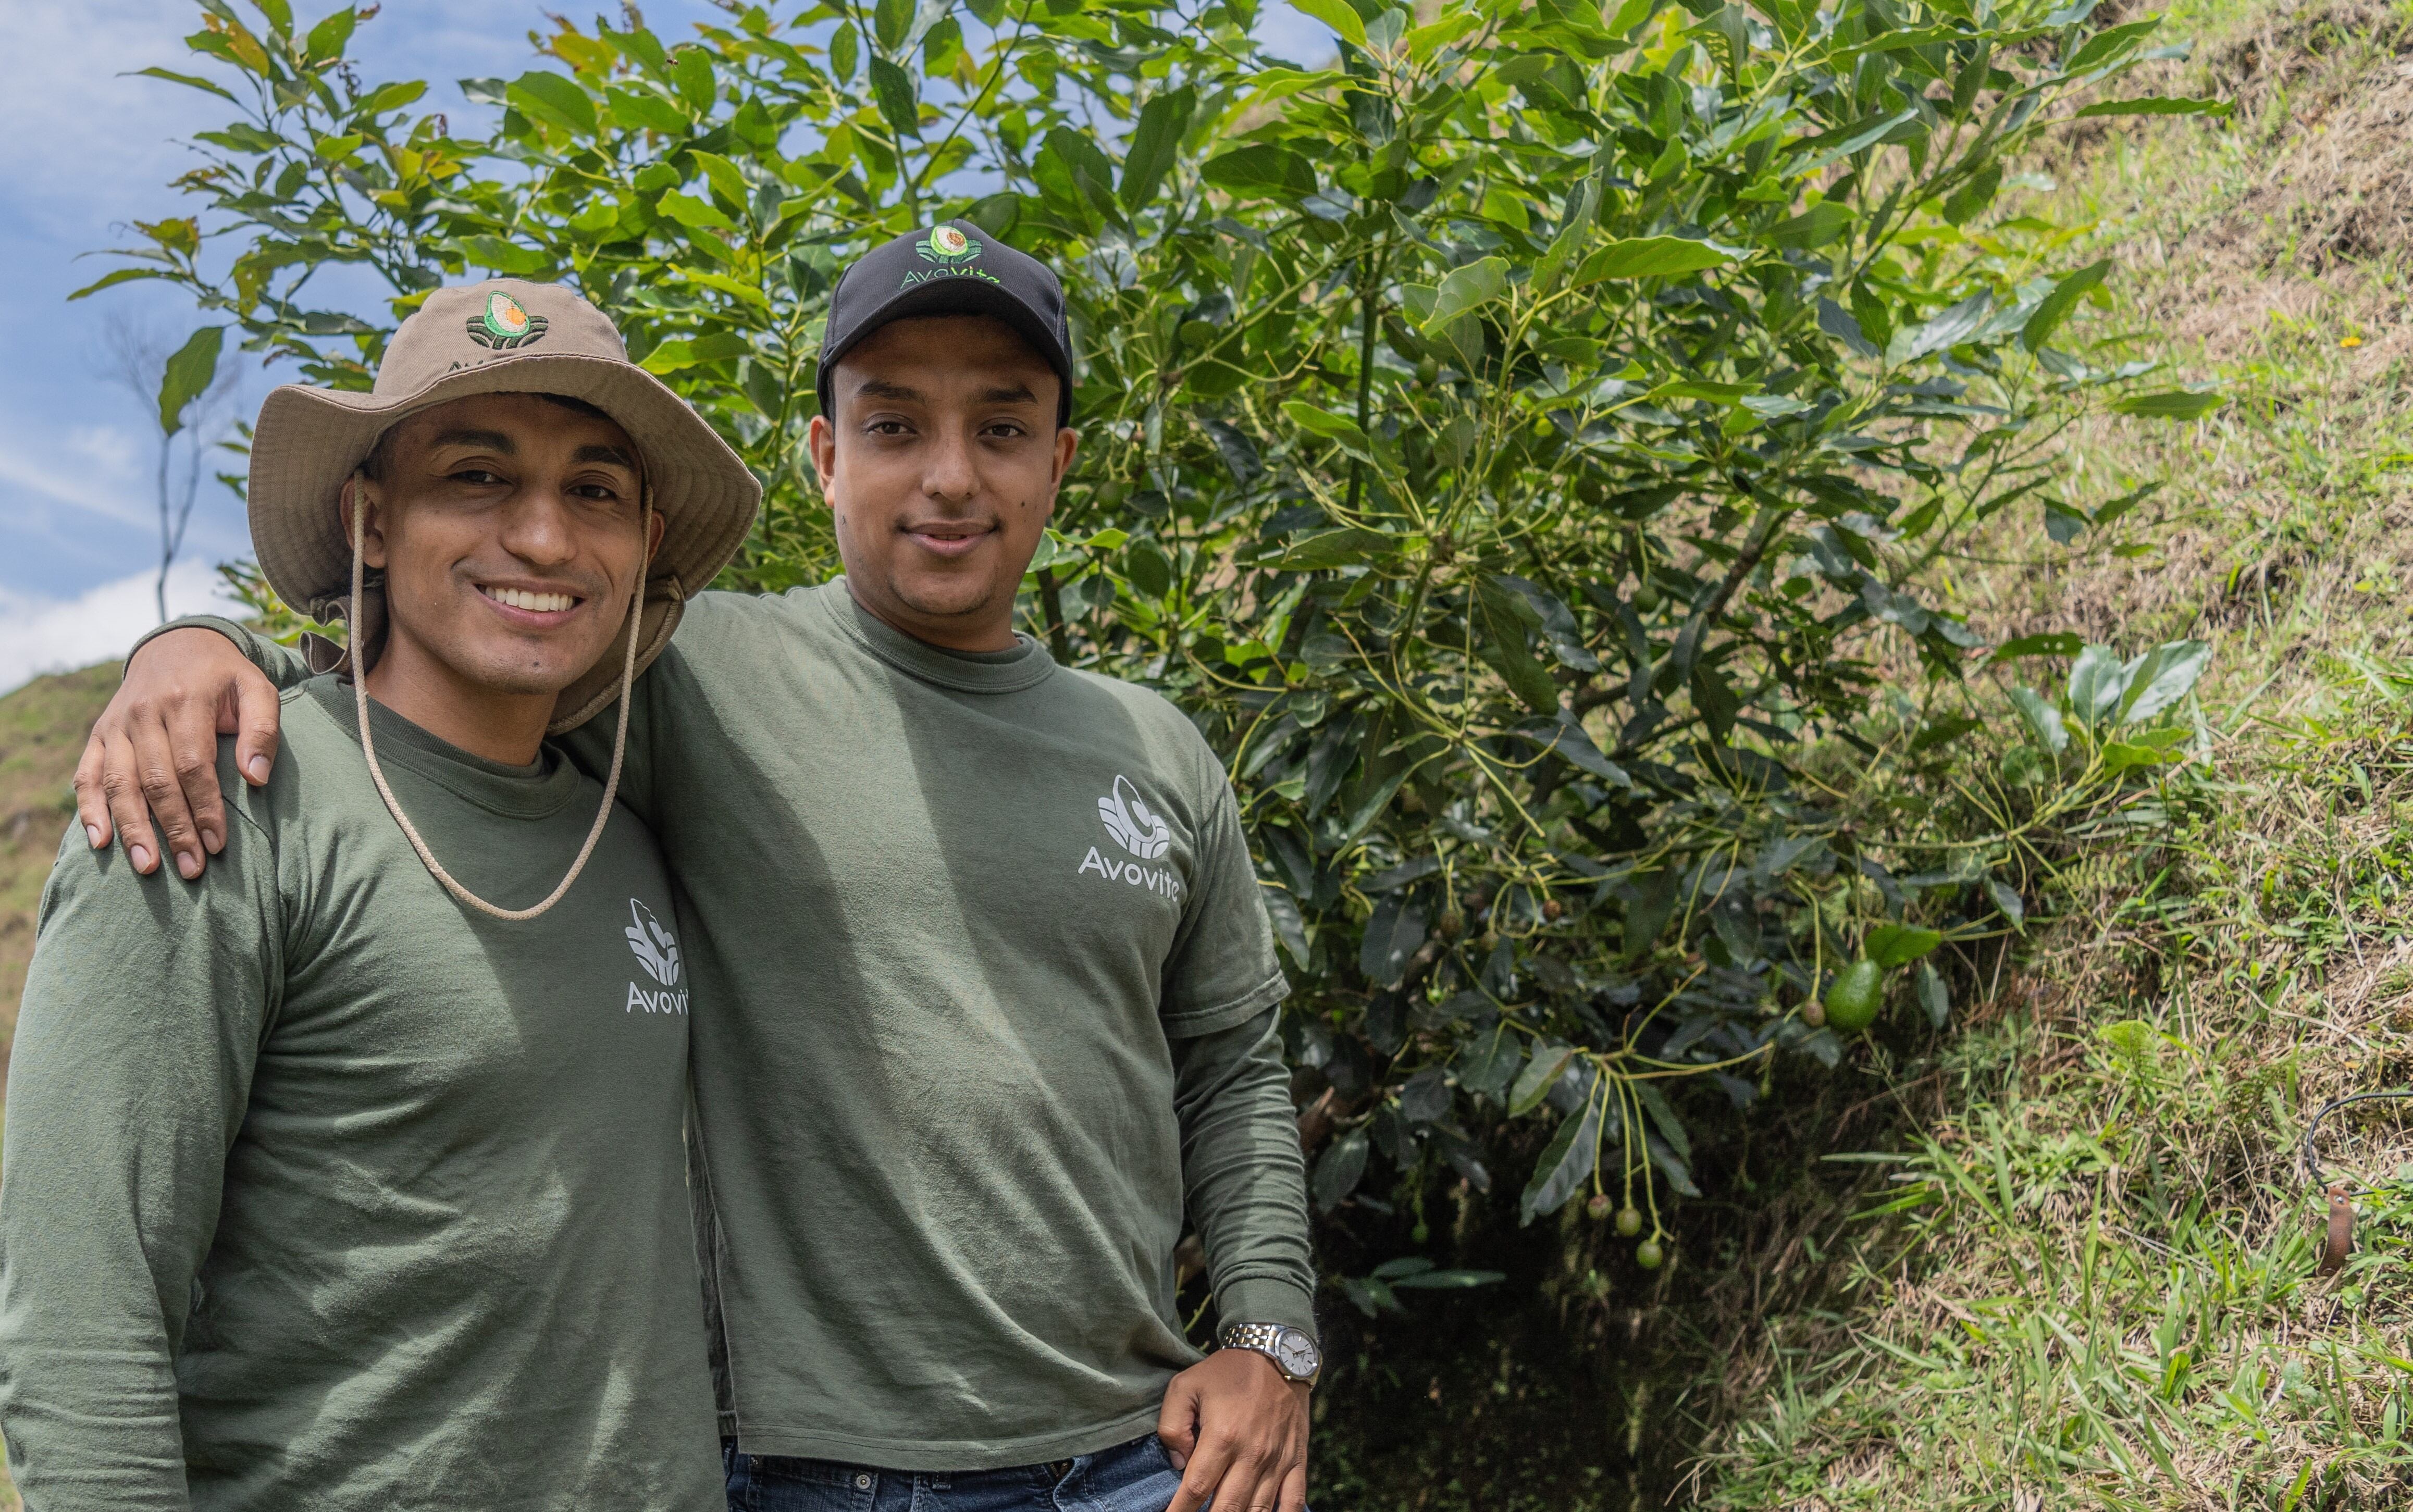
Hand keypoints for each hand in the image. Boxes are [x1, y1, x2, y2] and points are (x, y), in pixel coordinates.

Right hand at [74, 628, 281, 878]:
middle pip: (156, 780)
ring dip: (132, 828)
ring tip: (148, 867)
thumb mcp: (257, 689)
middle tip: (191, 868)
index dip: (205, 807)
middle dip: (174, 828)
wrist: (176, 645)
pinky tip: (100, 842)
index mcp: (185, 701)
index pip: (193, 765)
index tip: (217, 844)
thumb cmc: (225, 677)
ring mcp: (117, 725)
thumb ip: (263, 729)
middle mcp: (144, 713)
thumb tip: (256, 778)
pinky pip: (88, 775)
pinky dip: (90, 809)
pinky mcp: (99, 735)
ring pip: (120, 783)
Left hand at [1157, 1347, 1309, 1511]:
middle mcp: (1252, 1454)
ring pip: (1258, 1510)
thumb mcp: (1184, 1385)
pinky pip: (1293, 1502)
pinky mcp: (1297, 1460)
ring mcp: (1277, 1461)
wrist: (1277, 1353)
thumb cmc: (1226, 1371)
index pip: (1195, 1489)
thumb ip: (1171, 1425)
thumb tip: (1179, 1463)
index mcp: (1222, 1436)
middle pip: (1227, 1508)